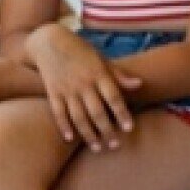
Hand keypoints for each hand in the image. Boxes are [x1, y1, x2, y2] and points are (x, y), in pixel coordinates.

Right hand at [27, 25, 142, 150]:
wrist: (49, 41)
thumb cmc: (81, 51)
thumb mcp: (102, 58)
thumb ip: (119, 74)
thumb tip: (139, 84)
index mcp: (98, 73)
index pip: (113, 97)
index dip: (122, 113)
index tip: (129, 129)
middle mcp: (83, 83)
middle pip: (97, 111)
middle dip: (107, 130)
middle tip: (116, 145)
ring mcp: (66, 89)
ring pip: (78, 117)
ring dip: (88, 134)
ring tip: (98, 148)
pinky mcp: (52, 92)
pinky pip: (58, 113)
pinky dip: (64, 126)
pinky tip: (70, 139)